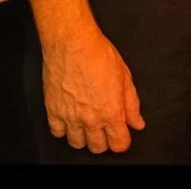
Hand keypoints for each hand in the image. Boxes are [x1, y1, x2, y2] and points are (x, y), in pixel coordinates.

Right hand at [40, 27, 144, 153]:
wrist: (72, 42)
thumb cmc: (98, 54)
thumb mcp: (125, 77)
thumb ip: (132, 104)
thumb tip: (137, 122)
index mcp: (111, 112)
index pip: (119, 144)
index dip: (122, 141)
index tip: (121, 134)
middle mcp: (91, 119)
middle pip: (98, 148)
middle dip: (104, 140)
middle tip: (104, 127)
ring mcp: (70, 116)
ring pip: (77, 144)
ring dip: (84, 137)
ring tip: (86, 124)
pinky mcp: (53, 110)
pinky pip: (57, 132)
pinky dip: (63, 129)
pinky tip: (69, 119)